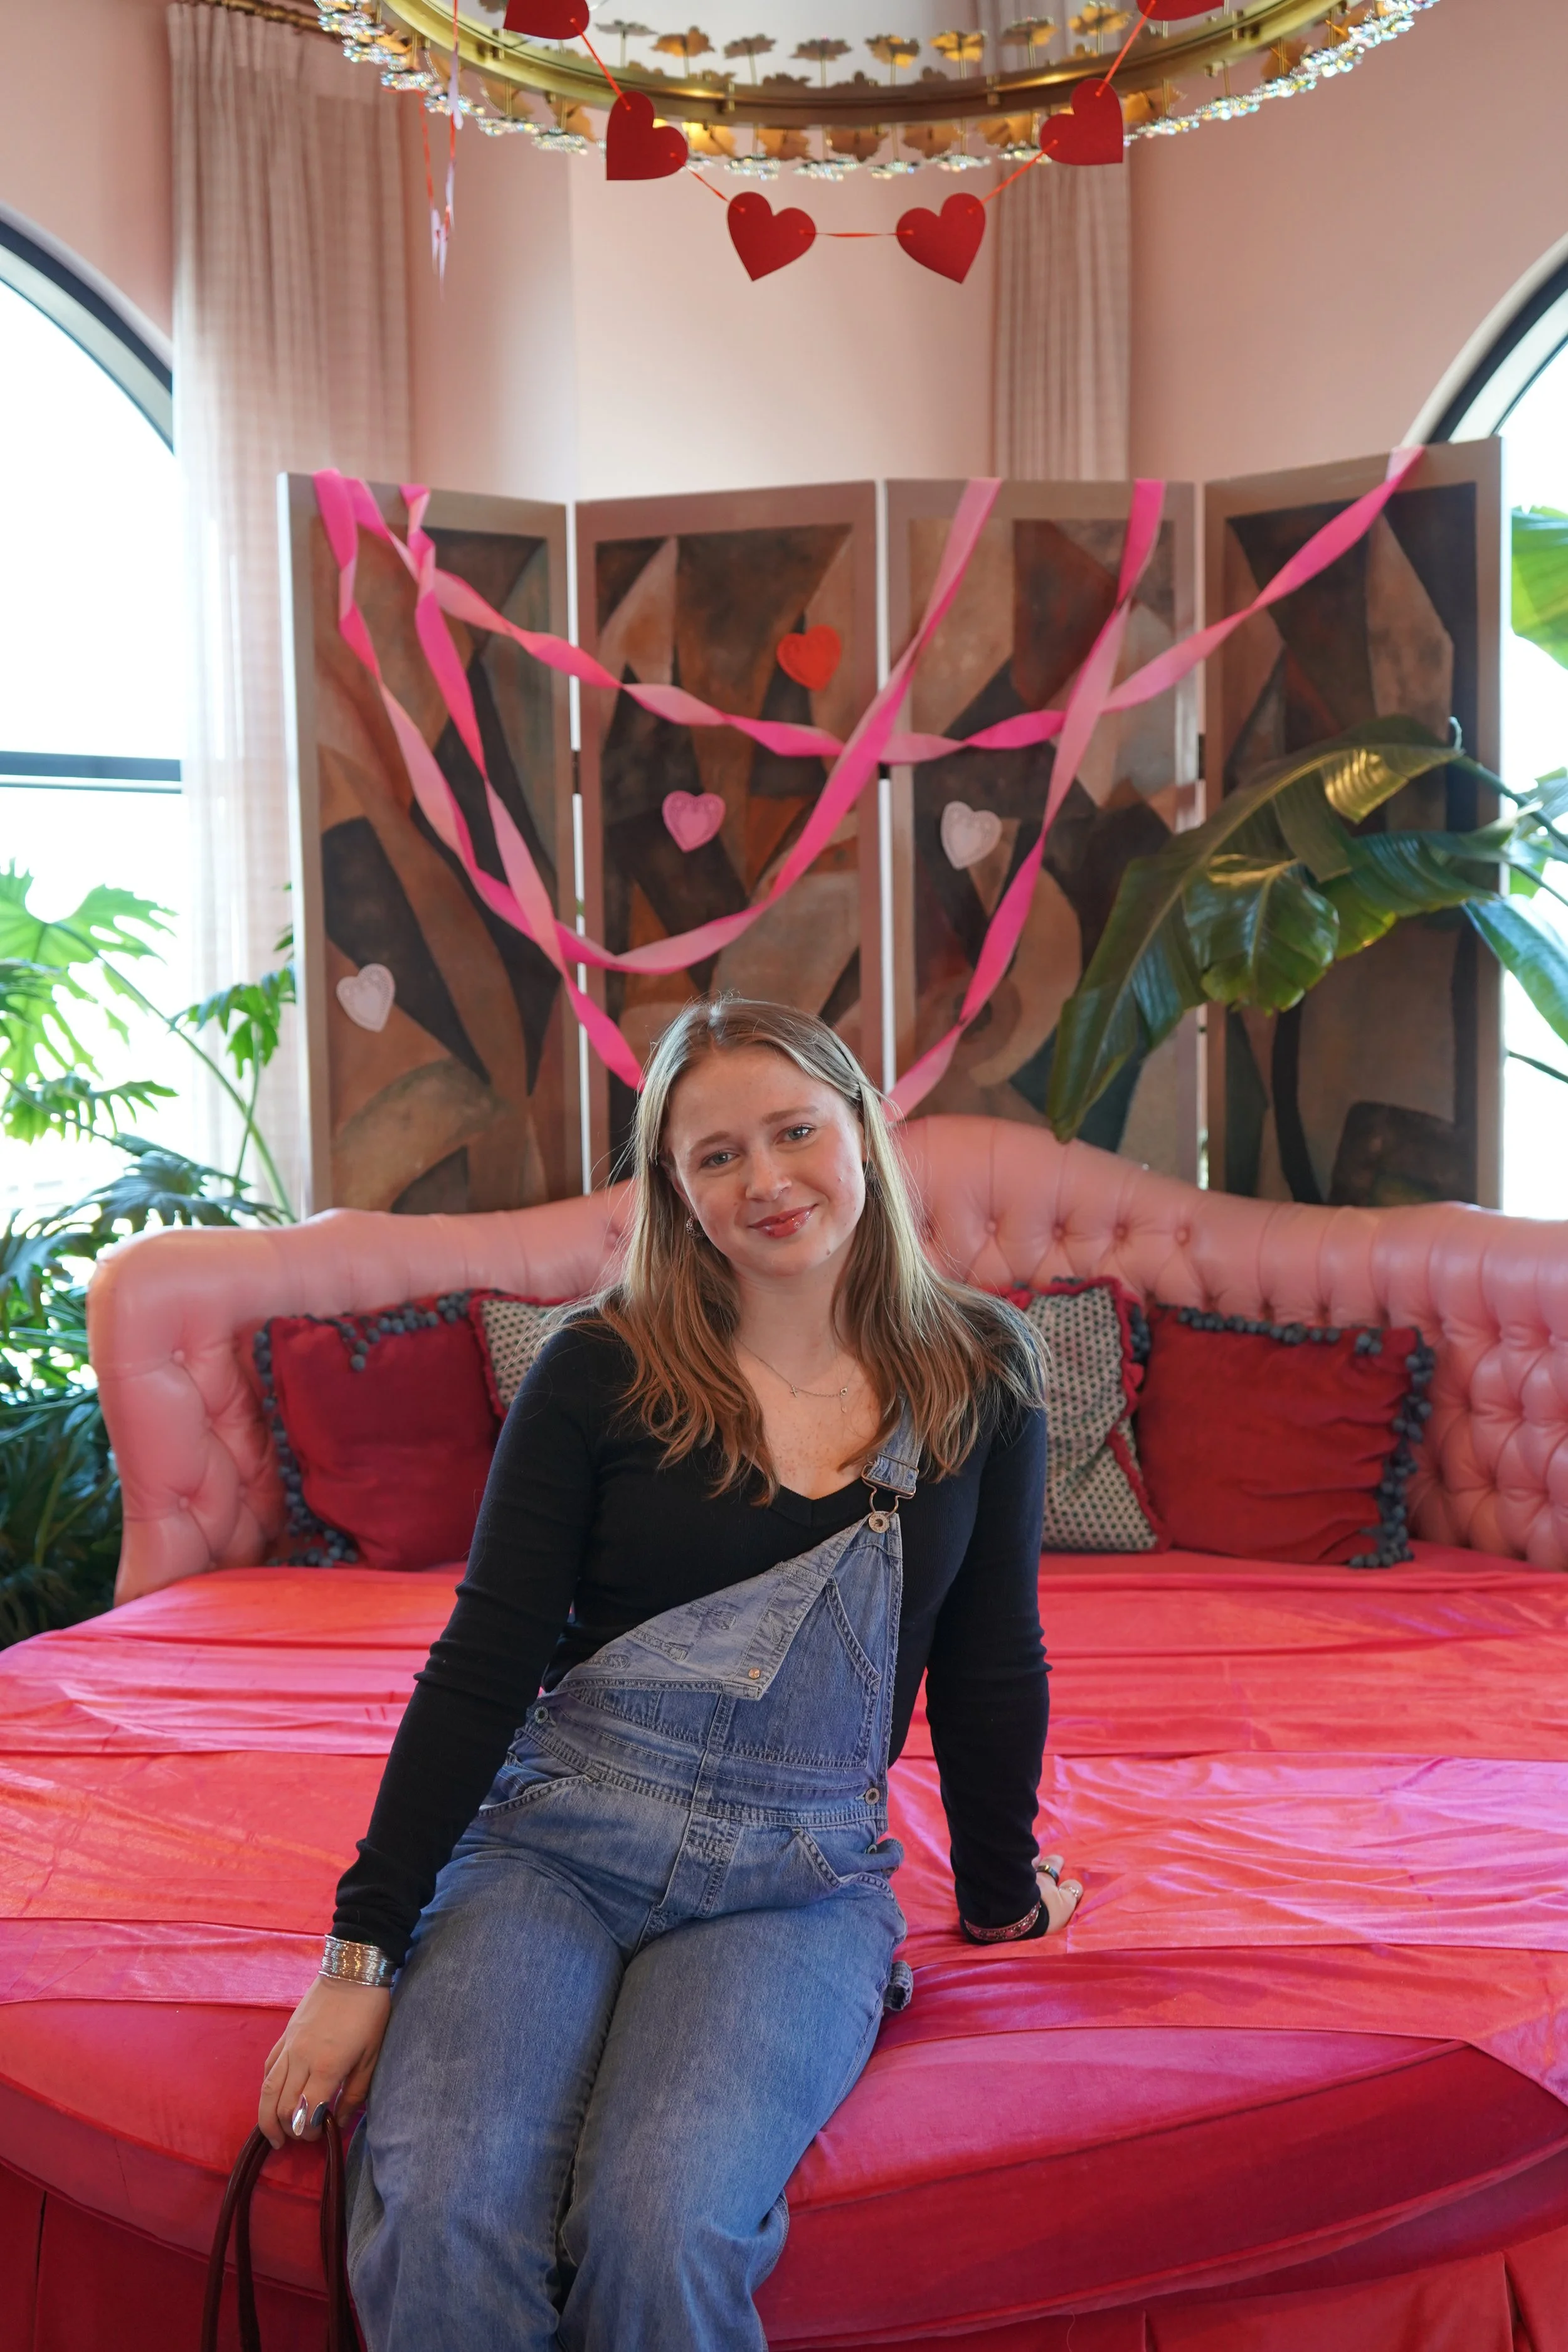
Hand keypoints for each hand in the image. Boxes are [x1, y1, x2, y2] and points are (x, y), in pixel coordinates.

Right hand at [258, 1975, 391, 2148]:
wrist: (353, 1972)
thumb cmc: (369, 2014)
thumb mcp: (371, 2056)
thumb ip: (354, 2094)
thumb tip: (337, 2123)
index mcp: (326, 2066)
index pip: (305, 2113)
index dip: (307, 2132)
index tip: (317, 2136)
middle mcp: (301, 2059)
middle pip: (281, 2106)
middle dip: (288, 2129)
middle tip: (299, 2138)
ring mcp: (289, 2046)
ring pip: (266, 2090)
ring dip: (267, 2117)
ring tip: (275, 2134)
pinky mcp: (284, 2036)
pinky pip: (268, 2068)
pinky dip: (267, 2088)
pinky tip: (273, 2099)